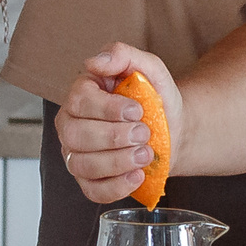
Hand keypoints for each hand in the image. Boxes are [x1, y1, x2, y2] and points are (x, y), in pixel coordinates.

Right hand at [56, 44, 181, 201]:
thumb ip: (123, 55)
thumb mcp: (148, 69)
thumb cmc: (155, 99)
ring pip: (81, 164)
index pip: (79, 101)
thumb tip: (94, 61)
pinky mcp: (90, 181)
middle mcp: (71, 125)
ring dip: (117, 161)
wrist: (173, 131)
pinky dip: (116, 187)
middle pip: (75, 134)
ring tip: (146, 154)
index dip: (108, 108)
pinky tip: (137, 175)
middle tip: (144, 132)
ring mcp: (77, 155)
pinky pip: (93, 190)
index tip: (137, 110)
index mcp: (82, 94)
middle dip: (113, 136)